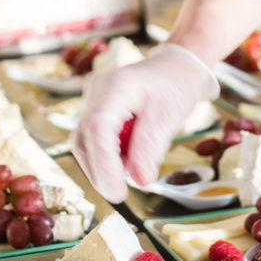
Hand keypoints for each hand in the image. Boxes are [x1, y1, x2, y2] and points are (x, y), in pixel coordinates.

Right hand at [70, 43, 218, 203]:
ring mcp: (93, 98)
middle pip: (83, 138)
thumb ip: (150, 148)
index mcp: (116, 86)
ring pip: (83, 141)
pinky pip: (92, 138)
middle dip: (100, 171)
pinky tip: (127, 158)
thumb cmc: (177, 86)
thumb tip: (141, 181)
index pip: (98, 128)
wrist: (177, 67)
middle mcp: (97, 90)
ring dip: (102, 165)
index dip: (103, 164)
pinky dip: (107, 155)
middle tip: (121, 193)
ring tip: (132, 169)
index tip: (117, 192)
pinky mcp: (95, 108)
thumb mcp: (170, 118)